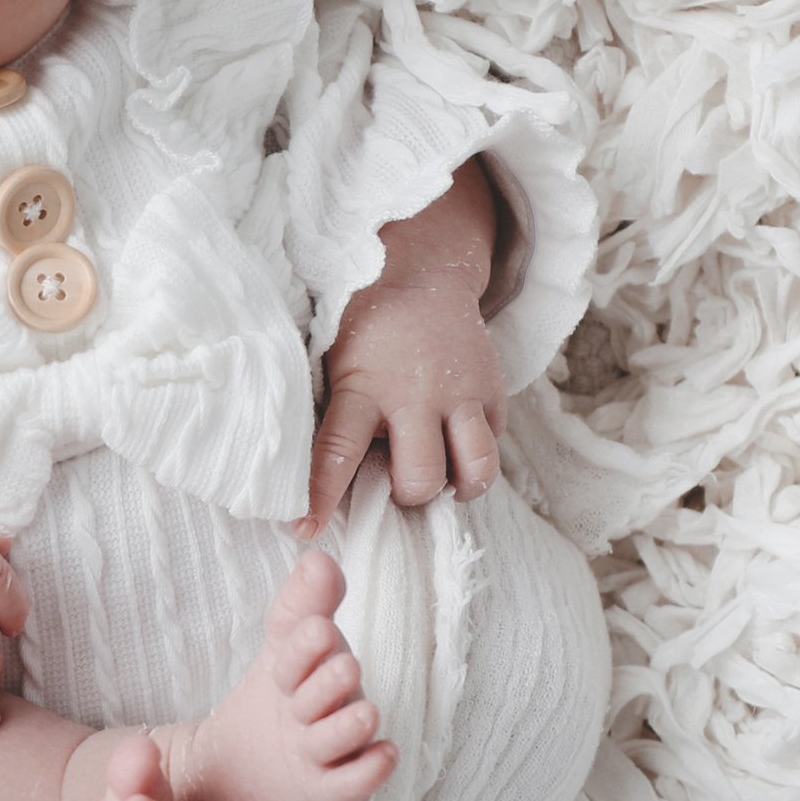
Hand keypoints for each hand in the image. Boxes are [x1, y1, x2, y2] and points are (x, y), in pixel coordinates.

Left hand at [301, 280, 505, 529]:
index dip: (320, 498)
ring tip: (441, 477)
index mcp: (362, 386)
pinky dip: (476, 458)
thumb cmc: (365, 326)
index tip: (306, 529)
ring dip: (456, 486)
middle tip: (399, 481)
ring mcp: (460, 393)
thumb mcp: (334, 361)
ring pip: (473, 471)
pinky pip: (493, 447)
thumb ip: (337, 413)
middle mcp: (414, 395)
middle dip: (408, 494)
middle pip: (420, 478)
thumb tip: (319, 477)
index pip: (336, 453)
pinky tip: (456, 444)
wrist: (418, 271)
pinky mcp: (492, 390)